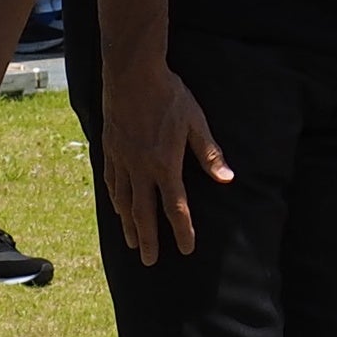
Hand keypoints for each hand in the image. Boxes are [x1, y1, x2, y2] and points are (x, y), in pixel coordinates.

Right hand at [101, 67, 232, 266]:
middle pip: (144, 213)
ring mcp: (122, 160)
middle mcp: (141, 169)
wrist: (132, 74)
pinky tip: (117, 208)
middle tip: (149, 261)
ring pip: (124, 201)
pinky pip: (111, 182)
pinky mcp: (110, 150)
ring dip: (129, 225)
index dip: (182, 230)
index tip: (186, 249)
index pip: (175, 207)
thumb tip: (227, 179)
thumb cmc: (169, 96)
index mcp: (165, 165)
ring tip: (132, 242)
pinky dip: (115, 200)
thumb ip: (209, 154)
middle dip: (149, 239)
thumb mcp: (196, 122)